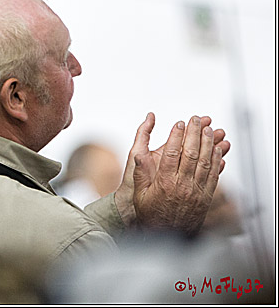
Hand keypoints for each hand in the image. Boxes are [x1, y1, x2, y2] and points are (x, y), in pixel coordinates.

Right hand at [119, 113, 228, 234]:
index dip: (177, 136)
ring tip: (209, 130)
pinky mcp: (205, 198)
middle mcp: (182, 185)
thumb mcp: (139, 194)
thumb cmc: (150, 214)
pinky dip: (217, 161)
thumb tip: (139, 155)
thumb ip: (140, 173)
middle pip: (191, 154)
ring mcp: (196, 192)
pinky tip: (217, 151)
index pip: (173, 153)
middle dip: (195, 134)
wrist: (168, 236)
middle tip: (197, 120)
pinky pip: (213, 176)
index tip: (179, 124)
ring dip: (208, 144)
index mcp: (165, 182)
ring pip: (205, 163)